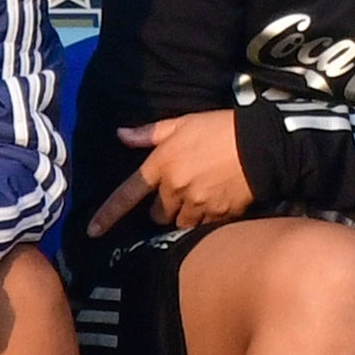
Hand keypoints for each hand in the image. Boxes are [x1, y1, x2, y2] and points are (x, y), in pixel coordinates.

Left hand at [86, 110, 256, 240]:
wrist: (262, 145)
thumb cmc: (220, 128)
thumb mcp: (183, 122)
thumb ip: (150, 133)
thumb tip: (121, 134)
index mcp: (160, 166)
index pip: (127, 195)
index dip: (108, 215)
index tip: (92, 232)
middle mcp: (174, 190)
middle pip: (158, 214)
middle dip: (164, 207)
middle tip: (179, 192)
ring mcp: (196, 205)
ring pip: (180, 222)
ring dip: (184, 214)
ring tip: (199, 199)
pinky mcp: (218, 215)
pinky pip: (204, 225)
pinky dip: (206, 218)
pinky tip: (217, 203)